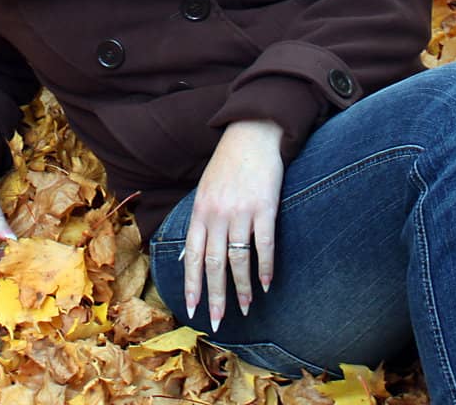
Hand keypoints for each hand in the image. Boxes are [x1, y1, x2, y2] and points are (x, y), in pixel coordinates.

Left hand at [183, 119, 283, 331]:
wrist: (253, 133)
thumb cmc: (228, 164)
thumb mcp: (204, 191)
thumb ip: (198, 224)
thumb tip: (187, 257)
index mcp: (200, 212)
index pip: (193, 257)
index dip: (192, 286)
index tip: (192, 310)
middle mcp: (217, 214)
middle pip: (214, 264)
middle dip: (215, 296)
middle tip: (216, 322)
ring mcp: (242, 211)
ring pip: (239, 259)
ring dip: (243, 288)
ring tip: (247, 308)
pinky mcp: (265, 207)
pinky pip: (264, 244)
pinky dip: (265, 267)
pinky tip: (267, 283)